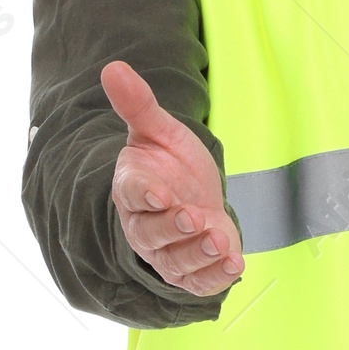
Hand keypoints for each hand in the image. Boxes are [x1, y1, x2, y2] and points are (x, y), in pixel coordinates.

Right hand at [103, 59, 243, 297]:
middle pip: (152, 234)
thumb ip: (138, 105)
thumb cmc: (171, 166)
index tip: (160, 193)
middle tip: (194, 218)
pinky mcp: (192, 272)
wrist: (194, 199)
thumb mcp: (159, 131)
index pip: (132, 195)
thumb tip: (113, 67)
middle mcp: (145, 226)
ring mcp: (168, 253)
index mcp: (133, 190)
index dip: (145, 195)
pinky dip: (217, 277)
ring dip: (199, 254)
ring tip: (220, 241)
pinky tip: (235, 265)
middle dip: (173, 229)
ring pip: (177, 262)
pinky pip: (200, 282)